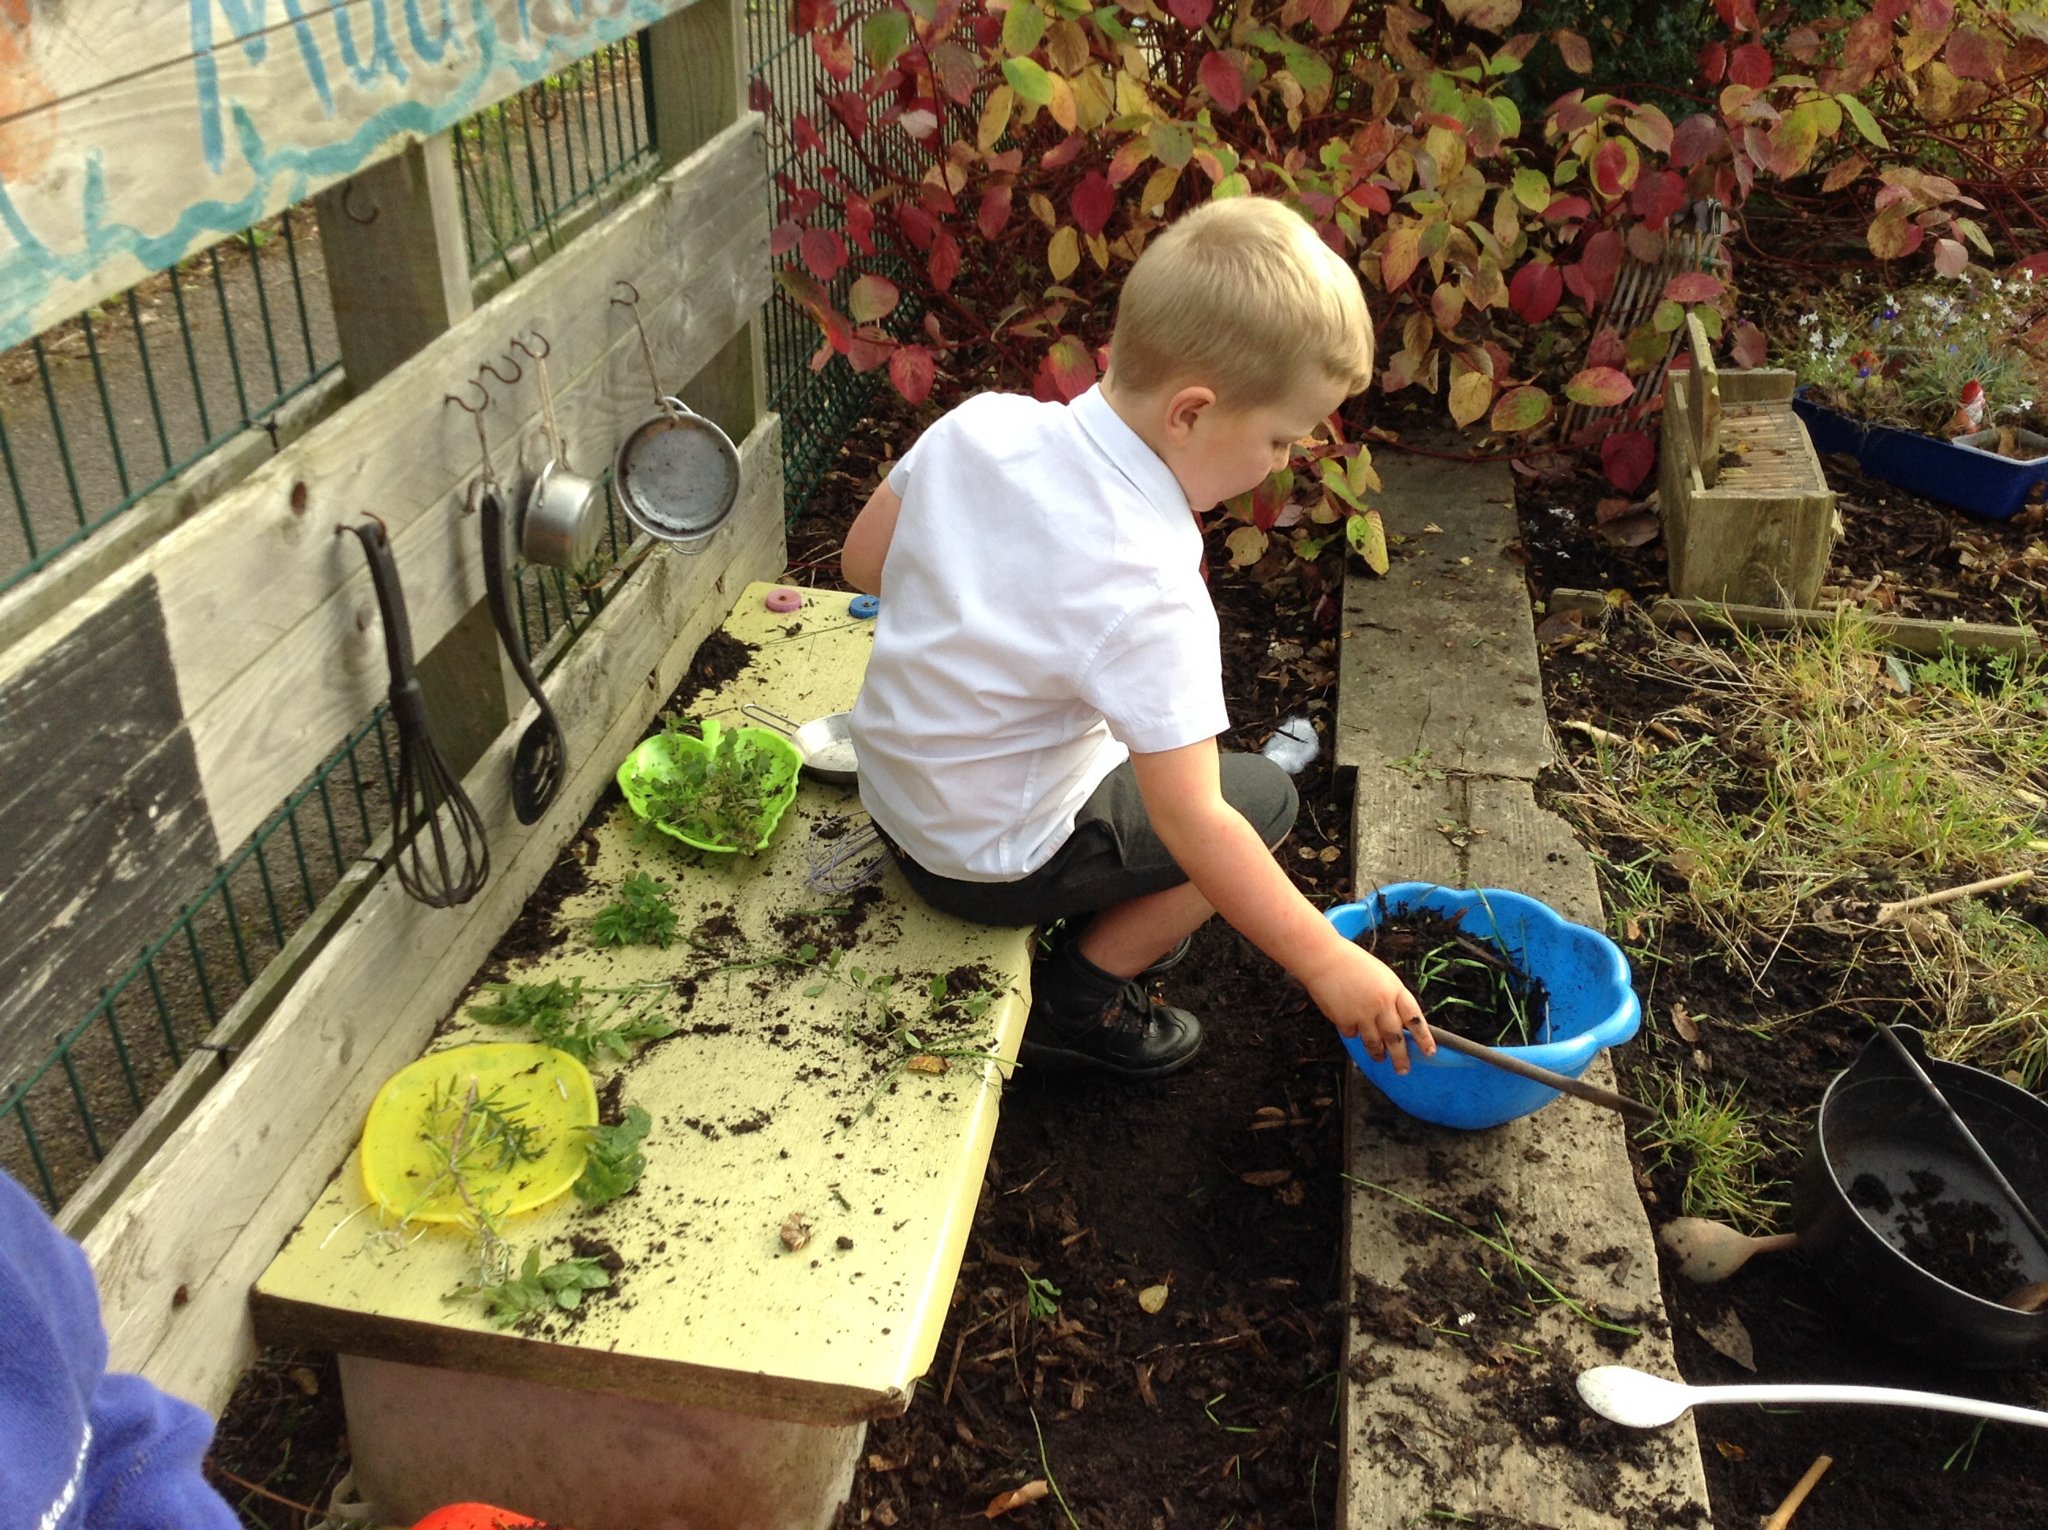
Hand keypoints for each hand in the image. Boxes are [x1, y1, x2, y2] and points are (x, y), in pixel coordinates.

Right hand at [1303, 945, 1433, 1073]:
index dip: (1424, 1038)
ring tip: (1380, 1059)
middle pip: (1395, 1038)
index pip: (1415, 1019)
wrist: (1324, 958)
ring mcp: (1362, 1014)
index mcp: (1395, 990)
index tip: (1430, 1052)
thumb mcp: (1382, 977)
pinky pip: (1353, 1034)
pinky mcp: (1344, 1020)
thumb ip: (1391, 998)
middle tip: (1403, 1069)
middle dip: (1400, 1057)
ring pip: (1374, 1042)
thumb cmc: (1354, 964)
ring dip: (1378, 1053)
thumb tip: (1397, 1021)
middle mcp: (1381, 1004)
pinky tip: (1352, 1028)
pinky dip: (1353, 1034)